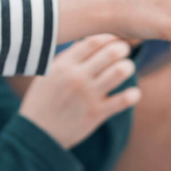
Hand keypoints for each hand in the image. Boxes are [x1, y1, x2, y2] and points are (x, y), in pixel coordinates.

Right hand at [19, 34, 139, 148]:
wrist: (37, 133)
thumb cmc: (43, 99)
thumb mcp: (49, 73)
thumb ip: (69, 58)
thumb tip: (90, 41)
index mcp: (64, 65)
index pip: (93, 41)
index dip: (109, 37)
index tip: (114, 39)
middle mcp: (77, 77)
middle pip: (110, 53)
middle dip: (122, 48)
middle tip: (124, 51)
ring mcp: (88, 96)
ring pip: (120, 72)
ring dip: (128, 67)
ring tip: (126, 68)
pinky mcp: (97, 114)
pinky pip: (124, 100)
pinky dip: (133, 94)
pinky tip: (133, 93)